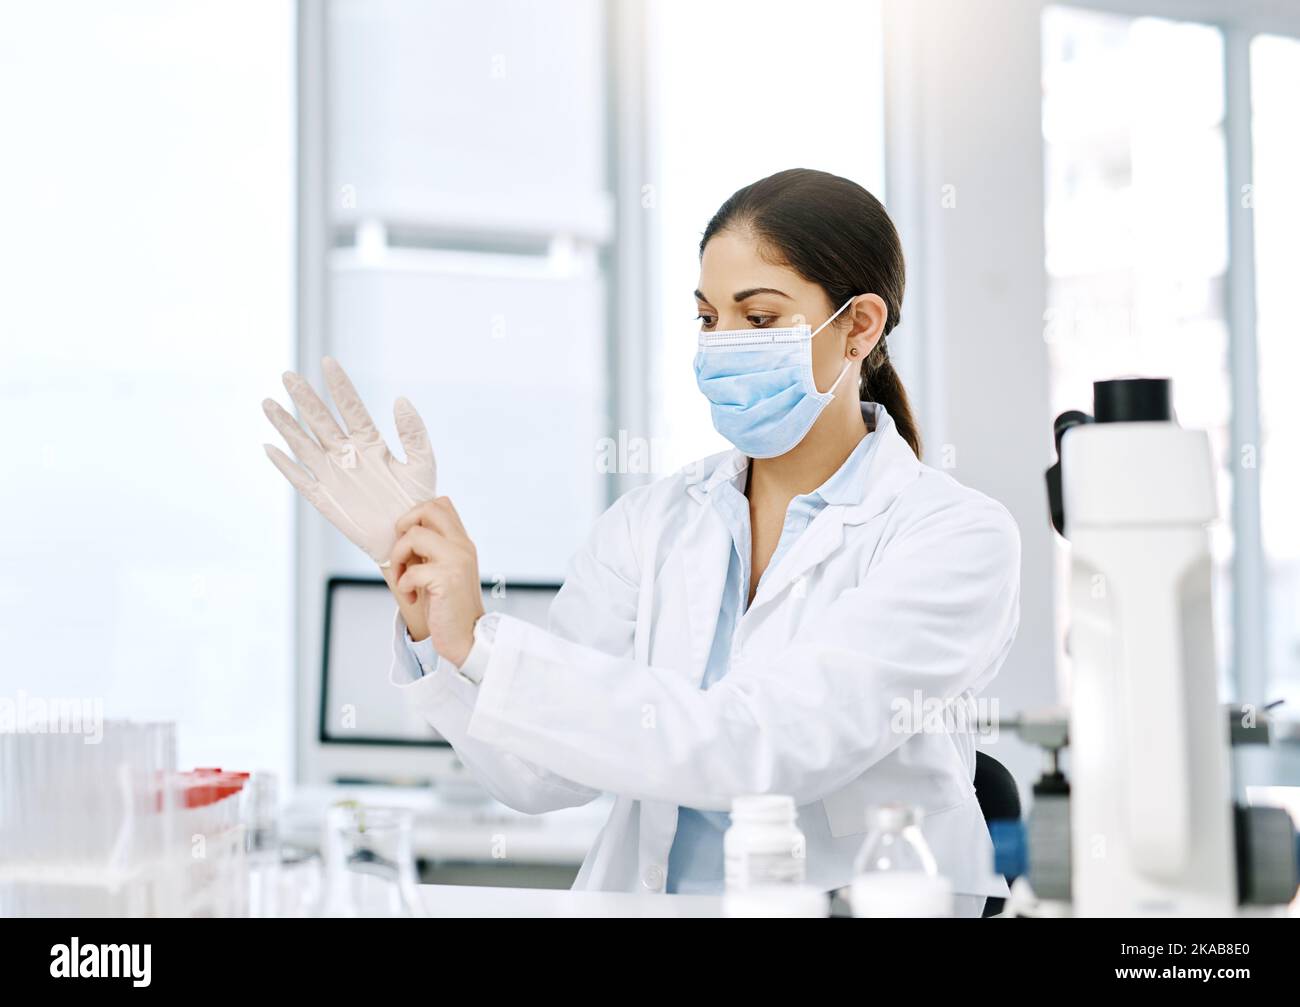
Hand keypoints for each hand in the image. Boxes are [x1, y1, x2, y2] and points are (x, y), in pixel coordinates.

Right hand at [262, 357, 436, 565]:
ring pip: (305, 444)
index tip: (328, 362)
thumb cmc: (418, 501)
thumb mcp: (422, 463)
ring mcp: (334, 475)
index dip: (340, 386)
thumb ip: (413, 432)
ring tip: (269, 402)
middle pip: (321, 420)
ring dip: (287, 425)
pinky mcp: (326, 499)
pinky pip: (301, 480)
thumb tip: (400, 399)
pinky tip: (270, 447)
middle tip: (289, 375)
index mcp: (371, 442)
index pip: (351, 408)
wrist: (408, 537)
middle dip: (306, 398)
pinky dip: (286, 465)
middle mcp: (348, 454)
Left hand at [391, 498, 484, 667]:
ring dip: (399, 557)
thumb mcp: (442, 571)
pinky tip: (413, 598)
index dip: (417, 514)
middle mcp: (463, 546)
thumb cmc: (448, 606)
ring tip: (404, 578)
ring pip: (414, 535)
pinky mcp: (447, 580)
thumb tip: (401, 534)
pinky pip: (412, 571)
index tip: (410, 540)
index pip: (441, 504)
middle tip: (404, 551)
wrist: (467, 638)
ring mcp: (457, 561)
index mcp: (462, 542)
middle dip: (405, 525)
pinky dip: (404, 585)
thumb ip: (431, 550)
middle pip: (429, 508)